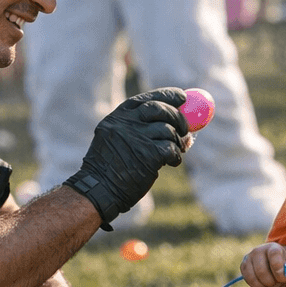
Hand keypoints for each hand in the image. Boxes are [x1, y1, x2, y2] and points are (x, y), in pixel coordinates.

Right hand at [64, 88, 187, 228]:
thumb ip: (138, 127)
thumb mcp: (115, 139)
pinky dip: (175, 156)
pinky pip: (171, 149)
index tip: (181, 96)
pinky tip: (171, 163)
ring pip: (168, 130)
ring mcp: (137, 138)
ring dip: (176, 141)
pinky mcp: (148, 154)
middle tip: (185, 127)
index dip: (167, 95)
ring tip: (175, 151)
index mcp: (118, 117)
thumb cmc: (111, 168)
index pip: (146, 98)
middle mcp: (126, 123)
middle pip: (159, 109)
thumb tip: (174, 117)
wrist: (99, 191)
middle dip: (177, 116)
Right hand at [241, 242, 285, 286]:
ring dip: (264, 285)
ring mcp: (248, 257)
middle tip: (276, 283)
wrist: (271, 262)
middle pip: (261, 270)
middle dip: (271, 282)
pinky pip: (248, 280)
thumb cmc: (281, 265)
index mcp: (273, 247)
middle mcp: (258, 250)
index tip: (282, 277)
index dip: (278, 267)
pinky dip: (257, 286)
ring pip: (253, 277)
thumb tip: (284, 275)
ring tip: (270, 284)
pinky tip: (263, 284)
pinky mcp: (243, 266)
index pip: (274, 254)